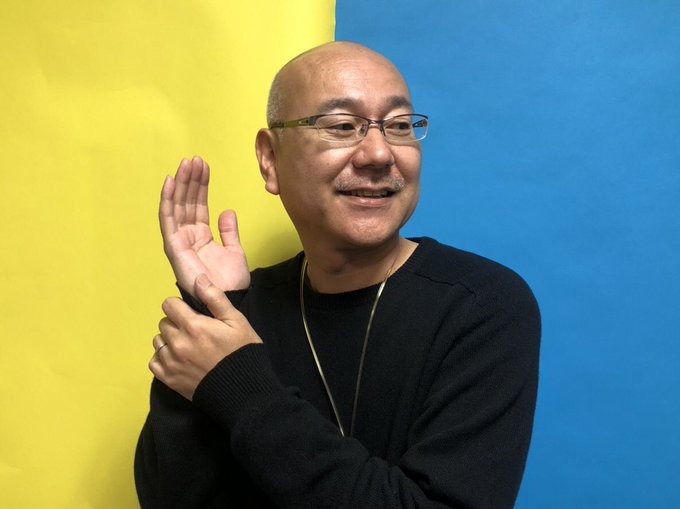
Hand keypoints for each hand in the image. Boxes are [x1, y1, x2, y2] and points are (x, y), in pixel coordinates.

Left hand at [149, 274, 261, 399]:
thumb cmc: (242, 353)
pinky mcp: (169, 379)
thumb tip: (198, 278)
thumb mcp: (236, 321)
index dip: (180, 307)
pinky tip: (179, 360)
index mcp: (194, 326)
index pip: (169, 305)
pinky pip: (154, 361)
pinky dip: (163, 358)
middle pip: (164, 322)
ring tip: (188, 346)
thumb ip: (215, 298)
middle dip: (177, 323)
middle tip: (195, 332)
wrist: (243, 391)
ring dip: (169, 340)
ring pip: (158, 340)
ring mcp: (171, 362)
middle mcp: (178, 343)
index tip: (192, 314)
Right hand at [160, 156, 249, 294]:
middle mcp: (188, 236)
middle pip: (187, 202)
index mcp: (201, 236)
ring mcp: (179, 240)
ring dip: (180, 184)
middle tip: (195, 160)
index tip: (205, 167)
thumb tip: (227, 212)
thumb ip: (229, 231)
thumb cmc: (230, 281)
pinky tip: (170, 182)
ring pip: (177, 206)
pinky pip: (168, 219)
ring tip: (186, 164)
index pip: (199, 205)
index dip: (201, 186)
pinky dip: (167, 200)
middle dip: (190, 180)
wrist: (228, 298)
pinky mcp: (173, 246)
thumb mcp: (235, 251)